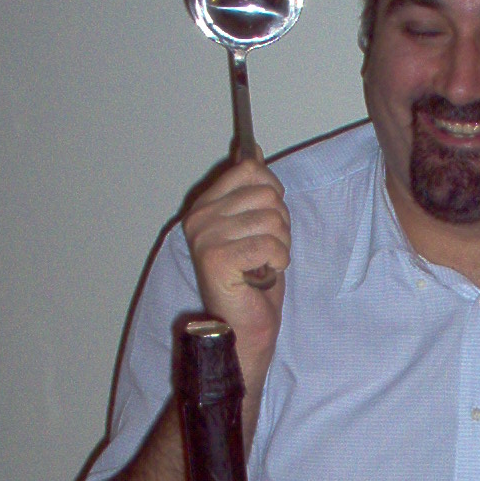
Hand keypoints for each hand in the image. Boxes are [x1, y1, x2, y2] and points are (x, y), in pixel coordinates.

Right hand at [181, 152, 290, 382]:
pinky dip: (277, 261)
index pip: (251, 169)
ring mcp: (205, 238)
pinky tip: (262, 275)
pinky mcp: (217, 258)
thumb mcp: (255, 227)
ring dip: (280, 246)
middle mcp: (199, 218)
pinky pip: (270, 244)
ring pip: (272, 218)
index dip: (273, 194)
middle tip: (264, 252)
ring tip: (262, 265)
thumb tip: (254, 152)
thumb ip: (251, 190)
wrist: (244, 328)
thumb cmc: (252, 282)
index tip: (266, 222)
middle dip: (280, 225)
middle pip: (267, 193)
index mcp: (205, 206)